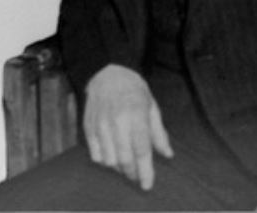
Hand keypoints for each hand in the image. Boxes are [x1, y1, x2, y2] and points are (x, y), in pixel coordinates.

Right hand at [84, 64, 172, 189]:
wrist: (107, 72)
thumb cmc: (133, 88)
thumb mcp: (152, 105)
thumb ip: (159, 132)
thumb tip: (168, 154)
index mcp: (137, 114)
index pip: (142, 150)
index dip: (145, 171)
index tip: (147, 184)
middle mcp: (117, 120)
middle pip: (124, 159)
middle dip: (132, 173)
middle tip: (137, 176)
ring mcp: (101, 124)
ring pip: (109, 160)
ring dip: (119, 168)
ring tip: (126, 164)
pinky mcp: (88, 126)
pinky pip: (95, 155)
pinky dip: (105, 160)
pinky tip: (112, 155)